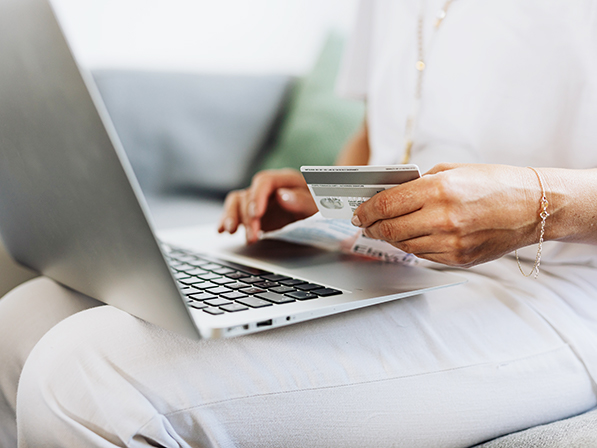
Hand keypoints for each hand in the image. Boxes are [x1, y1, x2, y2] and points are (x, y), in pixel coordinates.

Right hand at [218, 168, 317, 243]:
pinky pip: (235, 212)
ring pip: (237, 202)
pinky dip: (227, 220)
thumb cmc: (323, 205)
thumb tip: (282, 196)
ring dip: (232, 217)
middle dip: (247, 217)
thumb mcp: (319, 205)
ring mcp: (259, 200)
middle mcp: (269, 187)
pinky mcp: (253, 213)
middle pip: (249, 195)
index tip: (256, 214)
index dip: (257, 196)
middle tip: (253, 236)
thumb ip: (303, 200)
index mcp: (286, 180)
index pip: (264, 181)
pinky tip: (222, 231)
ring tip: (231, 232)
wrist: (324, 212)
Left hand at [351, 163, 541, 266]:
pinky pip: (423, 255)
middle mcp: (443, 218)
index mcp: (439, 190)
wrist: (533, 207)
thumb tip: (389, 194)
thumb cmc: (495, 183)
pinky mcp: (459, 259)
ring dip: (389, 237)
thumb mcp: (453, 170)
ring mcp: (451, 243)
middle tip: (365, 224)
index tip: (358, 212)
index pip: (386, 204)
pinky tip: (411, 236)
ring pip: (403, 245)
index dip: (366, 210)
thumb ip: (419, 183)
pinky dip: (411, 245)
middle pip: (389, 229)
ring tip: (384, 229)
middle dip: (371, 227)